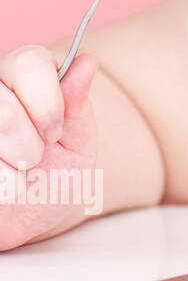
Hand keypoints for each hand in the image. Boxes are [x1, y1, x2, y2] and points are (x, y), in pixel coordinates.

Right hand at [0, 46, 98, 250]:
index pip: (29, 60)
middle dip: (29, 141)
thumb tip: (86, 62)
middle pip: (6, 104)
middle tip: (35, 156)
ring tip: (18, 170)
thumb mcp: (76, 143)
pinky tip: (3, 181)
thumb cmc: (53, 178)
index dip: (47, 101)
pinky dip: (2, 179)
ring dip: (14, 160)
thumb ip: (76, 104)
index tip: (55, 131)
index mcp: (24, 79)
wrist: (24, 220)